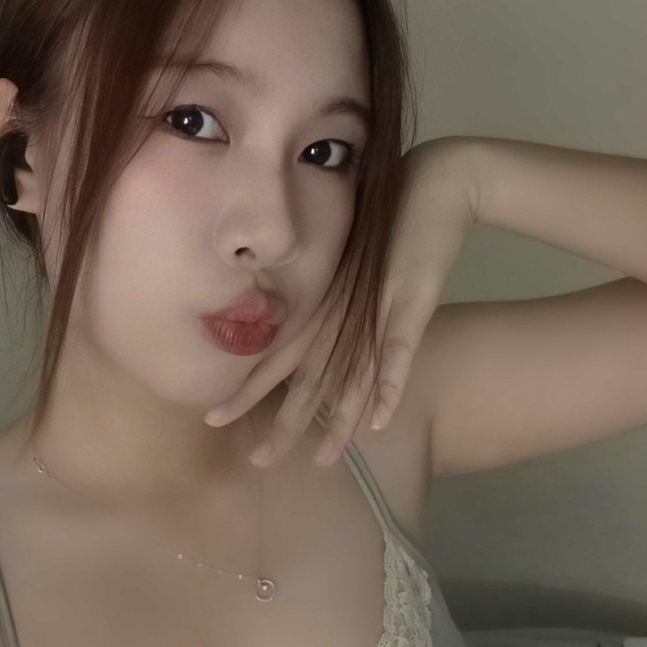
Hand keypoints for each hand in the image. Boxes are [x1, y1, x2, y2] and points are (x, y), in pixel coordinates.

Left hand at [203, 138, 476, 466]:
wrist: (431, 184)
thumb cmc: (387, 224)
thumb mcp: (347, 270)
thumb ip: (326, 304)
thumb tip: (303, 334)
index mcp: (318, 307)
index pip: (275, 357)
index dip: (246, 389)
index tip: (215, 418)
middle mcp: (336, 314)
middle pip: (304, 378)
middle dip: (280, 422)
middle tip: (254, 461)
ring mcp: (373, 312)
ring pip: (349, 378)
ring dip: (336, 422)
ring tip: (323, 460)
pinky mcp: (409, 305)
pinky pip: (398, 355)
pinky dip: (389, 389)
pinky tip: (379, 422)